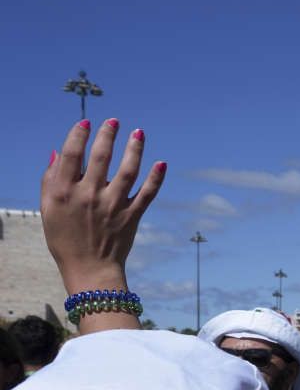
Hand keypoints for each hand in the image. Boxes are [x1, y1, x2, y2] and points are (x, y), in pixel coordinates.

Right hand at [40, 119, 165, 294]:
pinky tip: (162, 162)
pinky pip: (147, 193)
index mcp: (64, 192)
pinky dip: (156, 178)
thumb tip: (57, 151)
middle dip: (108, 135)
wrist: (89, 269)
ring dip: (134, 149)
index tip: (86, 122)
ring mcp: (112, 205)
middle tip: (114, 120)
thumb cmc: (64, 238)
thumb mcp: (48, 209)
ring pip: (127, 171)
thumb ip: (50, 179)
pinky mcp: (132, 216)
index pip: (71, 155)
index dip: (79, 135)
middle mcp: (89, 195)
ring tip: (138, 133)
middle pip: (101, 157)